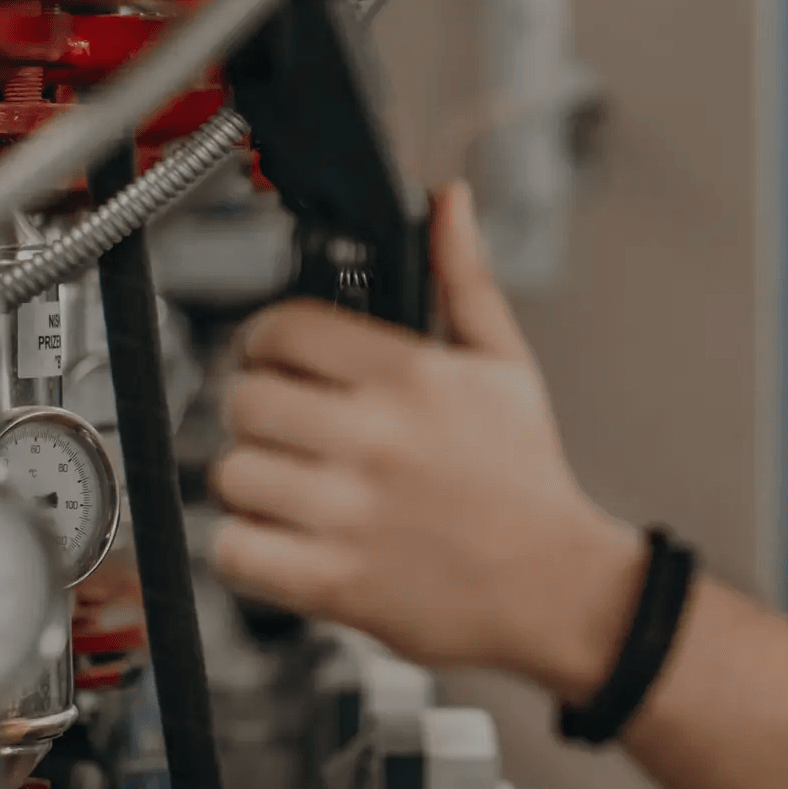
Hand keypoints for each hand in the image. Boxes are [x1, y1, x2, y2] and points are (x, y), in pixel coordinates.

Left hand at [206, 180, 644, 696]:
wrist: (555, 587)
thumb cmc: (526, 479)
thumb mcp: (505, 364)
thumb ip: (463, 277)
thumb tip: (447, 202)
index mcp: (412, 378)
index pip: (284, 328)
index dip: (268, 339)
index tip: (278, 359)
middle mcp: (376, 440)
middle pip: (245, 398)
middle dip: (256, 406)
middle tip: (283, 423)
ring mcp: (349, 514)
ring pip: (232, 474)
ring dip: (250, 478)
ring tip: (289, 482)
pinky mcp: (333, 582)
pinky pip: (236, 550)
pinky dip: (247, 545)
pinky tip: (285, 534)